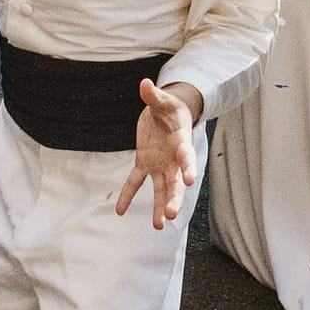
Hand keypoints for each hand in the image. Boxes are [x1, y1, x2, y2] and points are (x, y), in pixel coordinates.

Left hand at [115, 79, 200, 229]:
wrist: (168, 112)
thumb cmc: (170, 106)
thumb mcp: (162, 100)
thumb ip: (154, 95)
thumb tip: (145, 84)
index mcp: (181, 142)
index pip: (186, 157)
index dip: (188, 168)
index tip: (190, 181)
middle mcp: (173, 158)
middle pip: (175, 182)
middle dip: (174, 198)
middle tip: (172, 215)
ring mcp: (160, 164)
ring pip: (162, 188)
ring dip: (160, 206)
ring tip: (159, 225)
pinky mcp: (145, 164)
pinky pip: (136, 182)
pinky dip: (127, 195)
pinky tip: (119, 211)